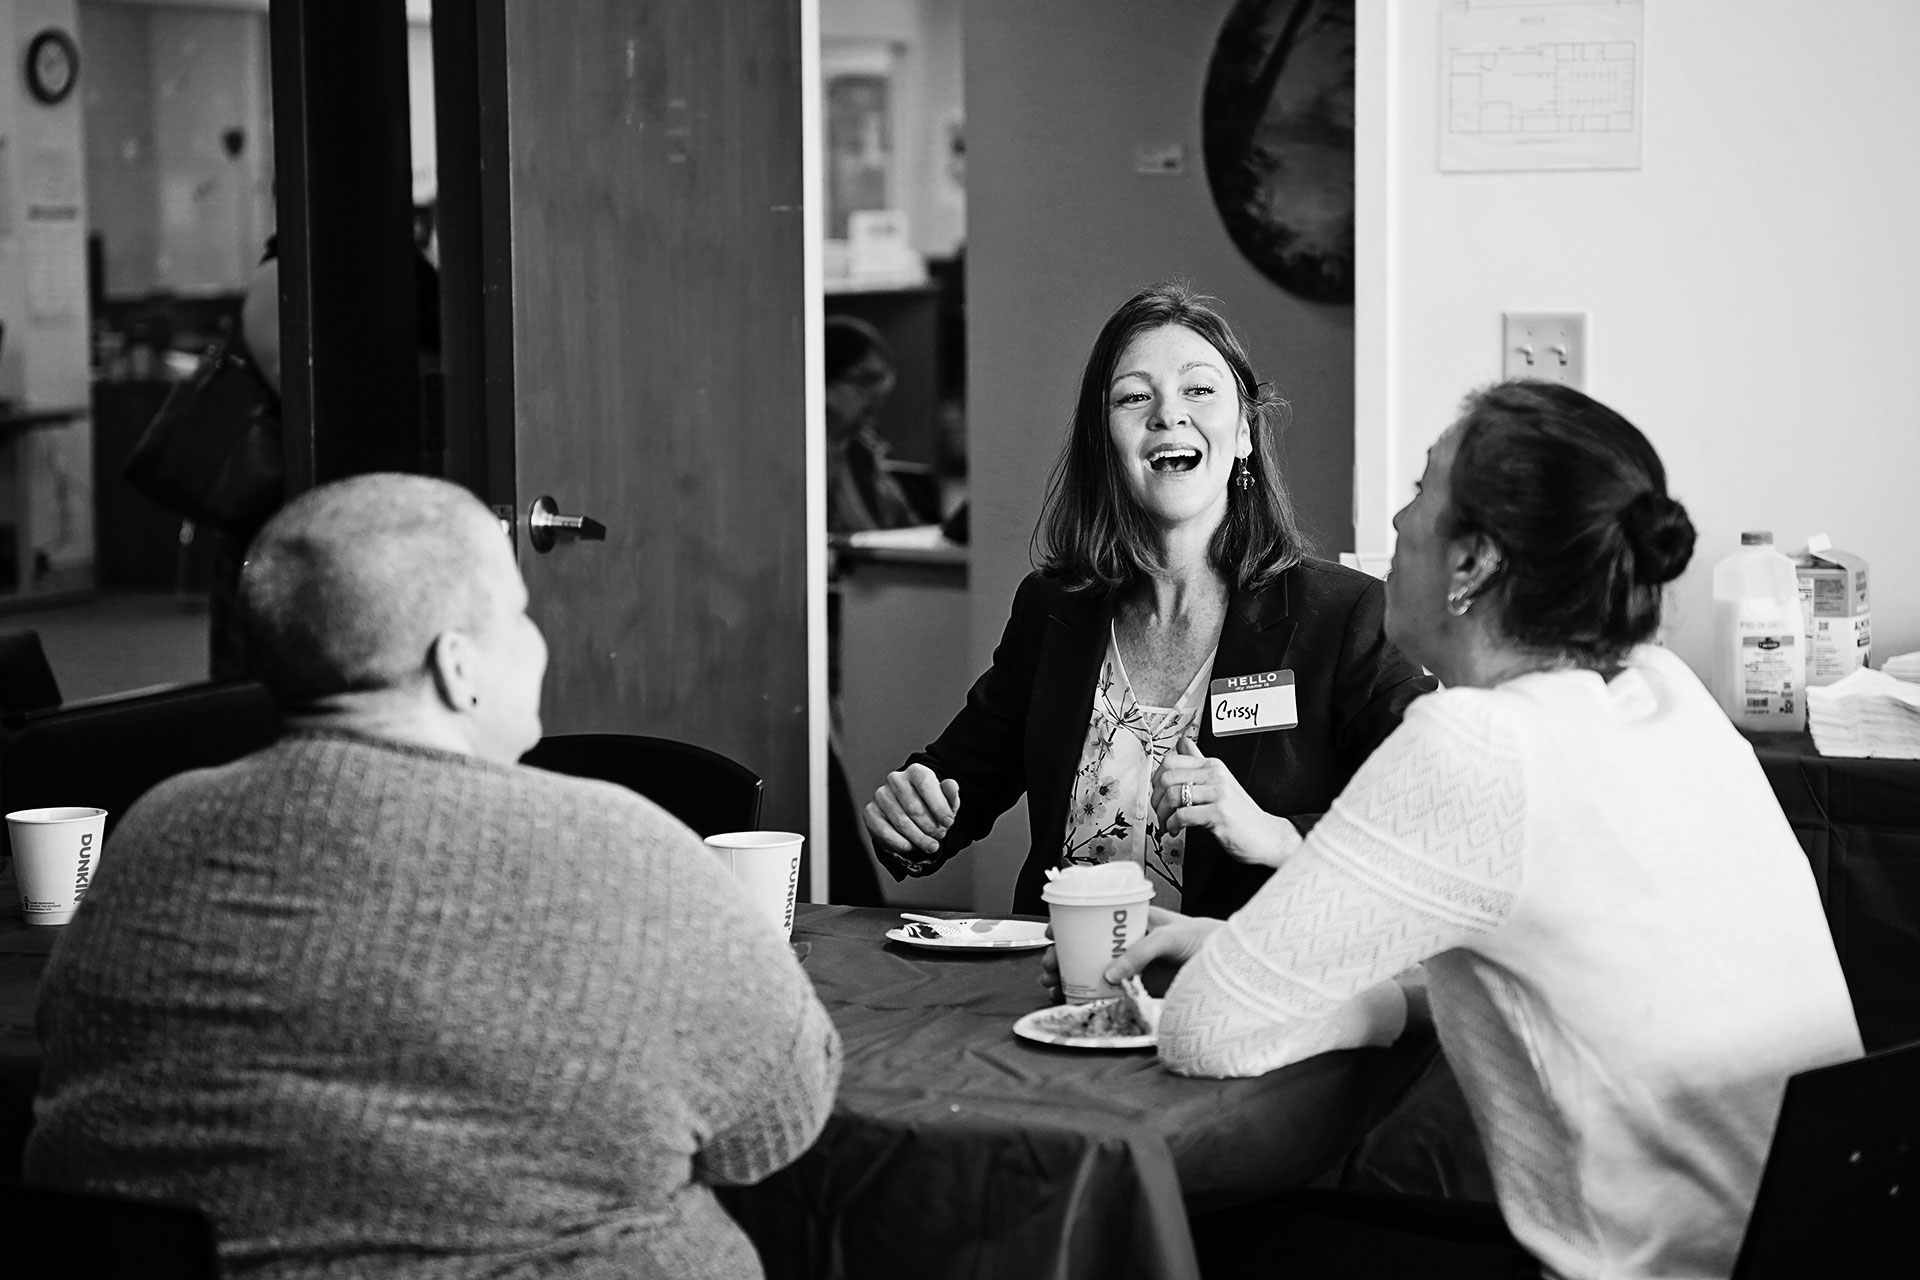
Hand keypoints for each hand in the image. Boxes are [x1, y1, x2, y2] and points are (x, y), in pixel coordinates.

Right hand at [864, 764, 960, 872]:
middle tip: (940, 836)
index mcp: (915, 771)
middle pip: (914, 808)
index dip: (939, 806)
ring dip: (919, 838)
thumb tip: (951, 785)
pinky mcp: (870, 812)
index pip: (926, 784)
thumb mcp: (946, 802)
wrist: (911, 817)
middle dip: (931, 827)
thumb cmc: (931, 807)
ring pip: (902, 822)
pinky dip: (900, 843)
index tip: (948, 822)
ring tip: (930, 845)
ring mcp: (880, 795)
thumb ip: (951, 793)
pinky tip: (911, 846)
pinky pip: (885, 831)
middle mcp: (895, 779)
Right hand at [1037, 906, 1215, 1001]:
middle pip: (1086, 949)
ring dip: (1069, 977)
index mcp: (1134, 922)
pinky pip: (1108, 994)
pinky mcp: (1140, 991)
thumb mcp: (1170, 936)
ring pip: (1092, 971)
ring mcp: (1134, 969)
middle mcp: (1130, 945)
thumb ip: (1140, 952)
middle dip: (1061, 956)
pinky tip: (1072, 999)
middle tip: (1048, 967)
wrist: (1232, 968)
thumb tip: (1110, 975)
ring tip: (1052, 986)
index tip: (1050, 935)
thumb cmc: (1205, 940)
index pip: (1095, 919)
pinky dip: (1088, 997)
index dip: (1070, 926)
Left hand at [1151, 736, 1301, 867]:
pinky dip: (1172, 825)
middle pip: (1167, 777)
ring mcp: (1219, 793)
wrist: (1267, 836)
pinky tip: (1176, 830)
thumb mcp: (1220, 782)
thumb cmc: (1241, 814)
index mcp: (1213, 765)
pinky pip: (1183, 815)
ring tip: (1167, 824)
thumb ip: (1200, 762)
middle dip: (1156, 799)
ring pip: (1173, 795)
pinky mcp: (1220, 813)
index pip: (1172, 760)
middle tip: (1159, 812)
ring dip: (1163, 815)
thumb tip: (1183, 741)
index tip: (1157, 793)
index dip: (1156, 779)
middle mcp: (1216, 775)